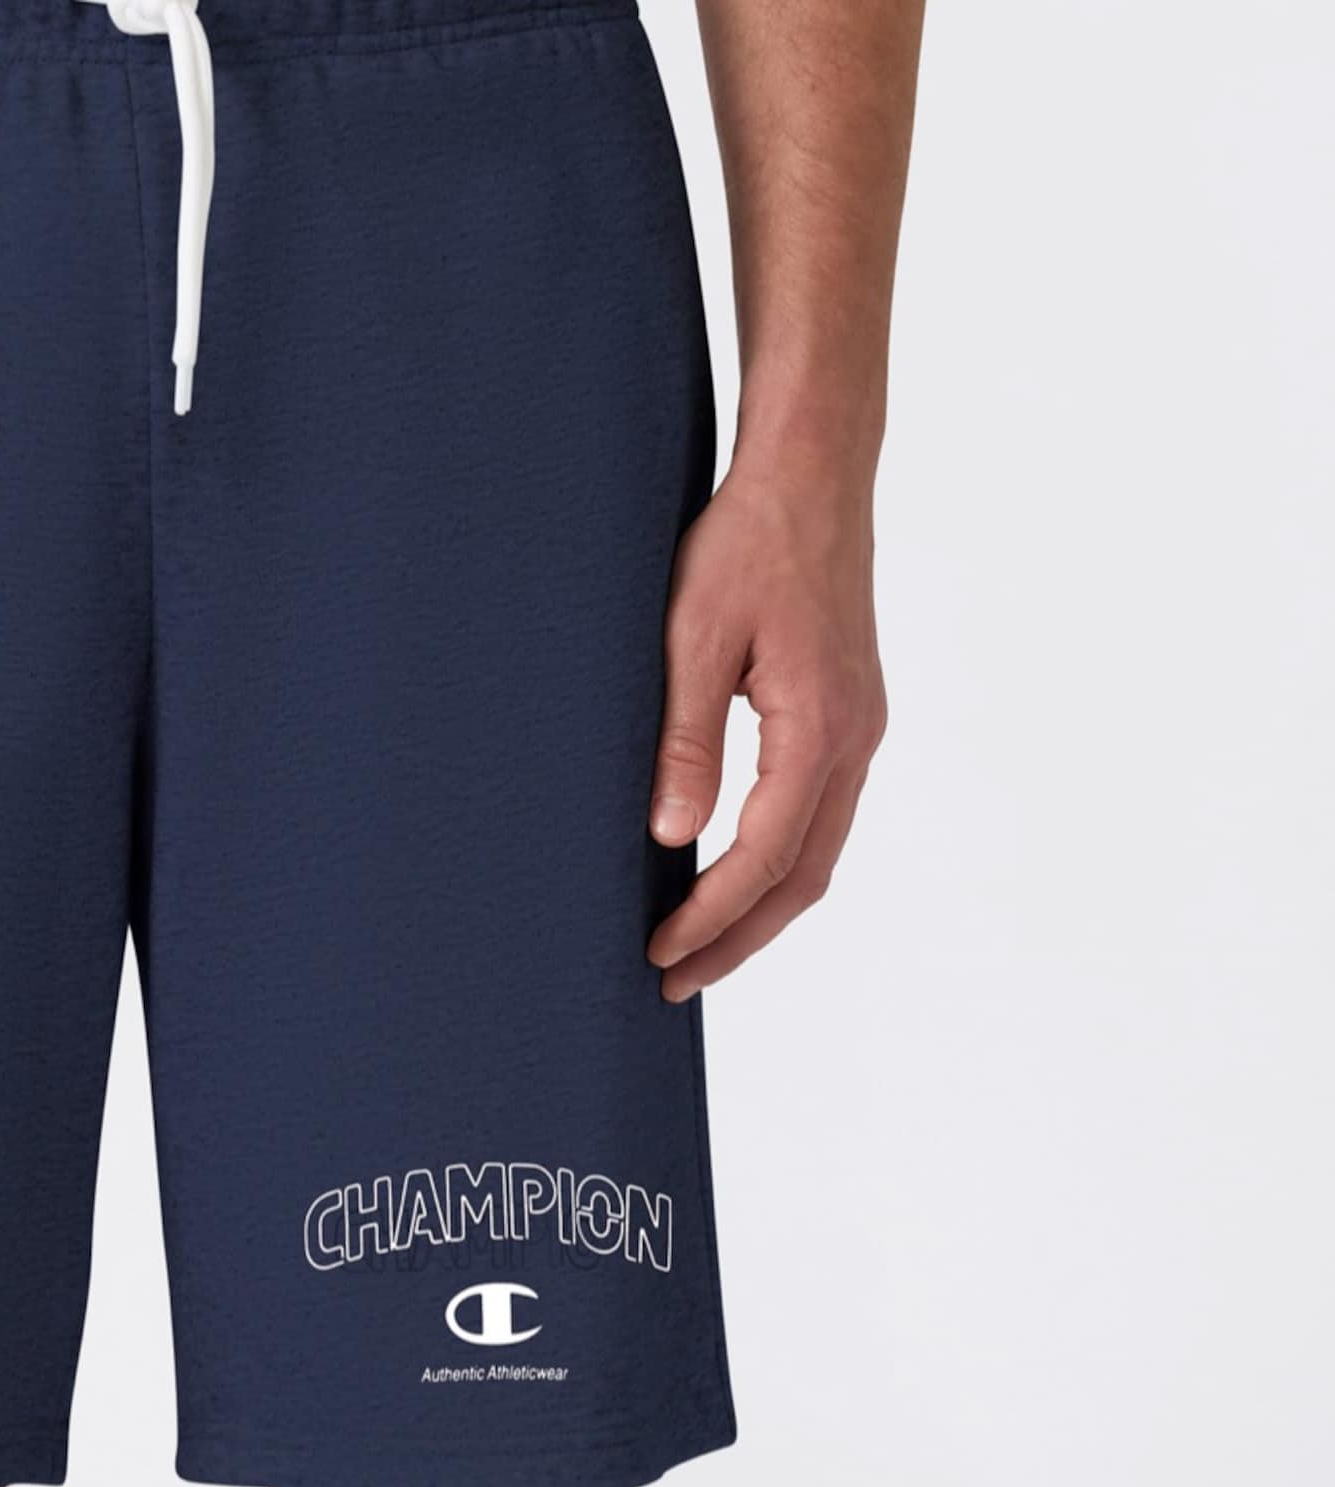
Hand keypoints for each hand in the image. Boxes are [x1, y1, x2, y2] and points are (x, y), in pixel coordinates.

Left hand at [646, 460, 885, 1003]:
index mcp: (819, 725)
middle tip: (674, 983)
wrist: (812, 470)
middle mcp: (854, 737)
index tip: (659, 954)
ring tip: (700, 949)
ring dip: (760, 910)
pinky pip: (821, 815)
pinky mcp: (849, 715)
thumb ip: (685, 741)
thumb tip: (671, 837)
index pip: (764, 855)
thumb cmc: (747, 539)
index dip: (710, 916)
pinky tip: (734, 879)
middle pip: (804, 877)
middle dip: (738, 939)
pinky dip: (779, 864)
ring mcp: (860, 728)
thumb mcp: (693, 637)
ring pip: (818, 853)